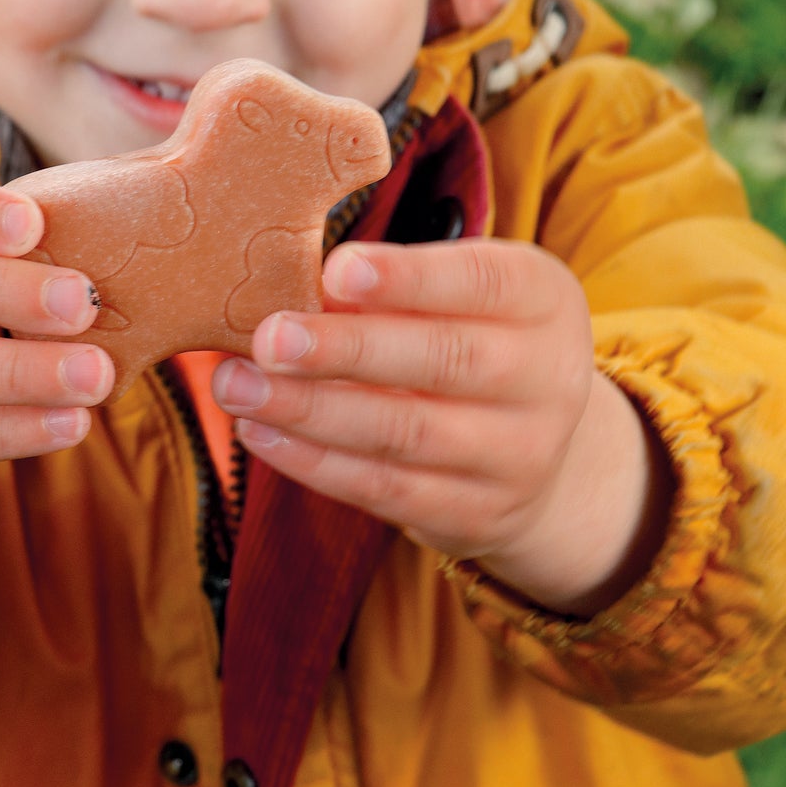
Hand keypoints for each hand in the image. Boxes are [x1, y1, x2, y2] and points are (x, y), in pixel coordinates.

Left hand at [210, 238, 672, 616]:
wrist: (545, 455)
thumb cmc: (475, 340)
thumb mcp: (463, 296)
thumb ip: (396, 286)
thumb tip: (296, 285)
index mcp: (543, 300)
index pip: (482, 282)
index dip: (410, 278)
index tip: (335, 270)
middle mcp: (547, 379)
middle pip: (443, 361)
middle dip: (346, 350)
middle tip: (268, 338)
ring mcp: (518, 456)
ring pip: (406, 433)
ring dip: (310, 411)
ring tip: (237, 385)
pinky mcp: (476, 516)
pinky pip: (387, 490)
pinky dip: (315, 463)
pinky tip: (261, 432)